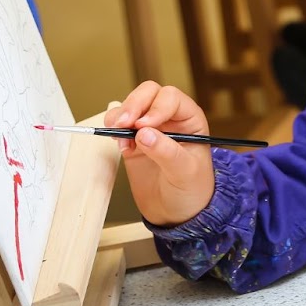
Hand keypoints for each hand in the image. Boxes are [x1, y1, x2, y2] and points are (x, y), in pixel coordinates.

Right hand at [109, 82, 215, 226]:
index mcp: (190, 119)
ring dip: (121, 116)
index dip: (156, 107)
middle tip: (124, 125)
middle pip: (149, 94)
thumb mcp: (185, 172)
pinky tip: (120, 146)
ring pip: (131, 104)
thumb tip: (144, 134)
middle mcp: (169, 118)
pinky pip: (118, 124)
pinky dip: (113, 129)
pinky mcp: (132, 140)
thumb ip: (166, 152)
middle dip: (134, 105)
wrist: (178, 212)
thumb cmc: (192, 190)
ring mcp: (149, 128)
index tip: (143, 126)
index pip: (171, 99)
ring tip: (121, 138)